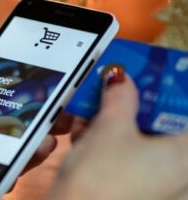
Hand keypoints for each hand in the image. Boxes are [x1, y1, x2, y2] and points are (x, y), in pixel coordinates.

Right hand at [49, 67, 187, 199]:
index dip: (169, 90)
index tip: (151, 77)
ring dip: (118, 125)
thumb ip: (119, 97)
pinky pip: (132, 161)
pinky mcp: (139, 193)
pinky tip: (86, 137)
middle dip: (137, 106)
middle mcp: (180, 173)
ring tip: (91, 115)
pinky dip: (113, 146)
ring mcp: (160, 186)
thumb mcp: (109, 129)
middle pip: (164, 126)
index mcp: (185, 154)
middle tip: (116, 93)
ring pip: (144, 143)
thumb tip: (120, 78)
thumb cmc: (100, 179)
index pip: (183, 110)